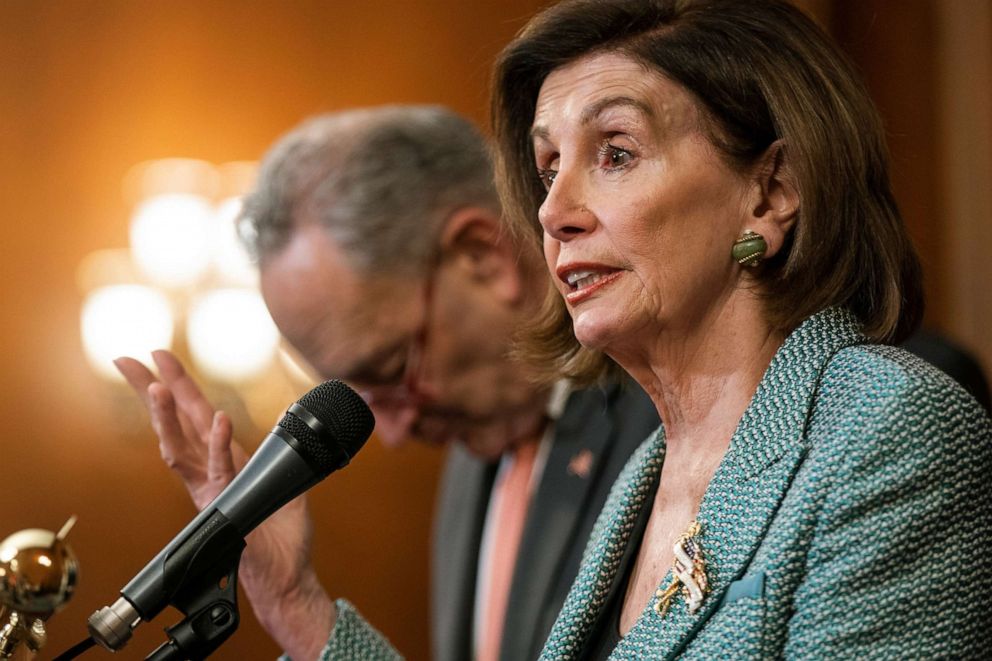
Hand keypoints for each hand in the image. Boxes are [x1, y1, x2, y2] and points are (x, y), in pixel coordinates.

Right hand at [115, 350, 334, 659]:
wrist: (286, 575)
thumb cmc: (281, 534)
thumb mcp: (285, 479)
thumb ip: (282, 449)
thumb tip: (289, 415)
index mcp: (223, 462)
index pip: (195, 417)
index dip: (178, 386)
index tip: (158, 356)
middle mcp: (209, 474)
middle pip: (176, 424)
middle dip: (152, 391)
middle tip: (127, 359)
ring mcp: (213, 491)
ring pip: (182, 447)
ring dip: (168, 416)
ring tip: (159, 384)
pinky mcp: (227, 506)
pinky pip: (221, 471)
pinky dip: (221, 445)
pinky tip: (221, 420)